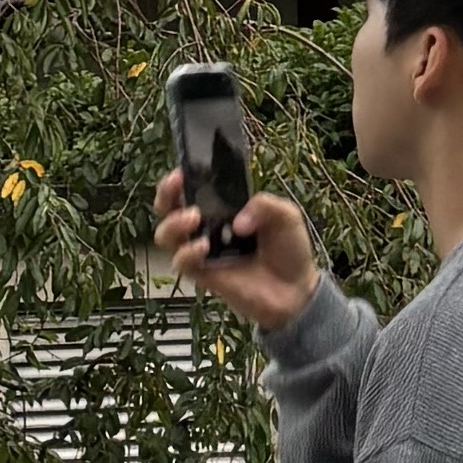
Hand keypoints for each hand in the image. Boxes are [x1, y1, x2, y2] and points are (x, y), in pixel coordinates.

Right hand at [153, 169, 319, 330]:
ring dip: (174, 223)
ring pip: (166, 235)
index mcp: (224, 208)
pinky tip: (203, 247)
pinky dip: (187, 253)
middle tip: (176, 187)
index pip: (192, 188)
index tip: (181, 172)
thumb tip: (237, 221)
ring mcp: (203, 251)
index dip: (180, 179)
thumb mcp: (285, 216)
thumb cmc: (289, 250)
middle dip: (165, 194)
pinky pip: (181, 262)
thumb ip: (264, 205)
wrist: (297, 291)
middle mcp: (208, 227)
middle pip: (169, 208)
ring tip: (193, 218)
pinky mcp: (204, 275)